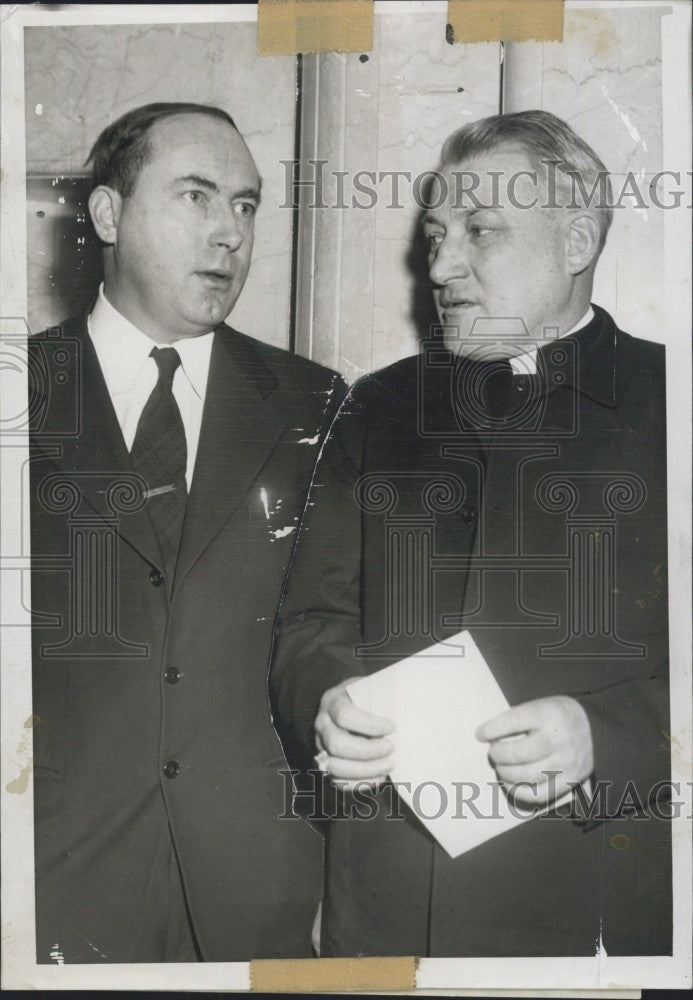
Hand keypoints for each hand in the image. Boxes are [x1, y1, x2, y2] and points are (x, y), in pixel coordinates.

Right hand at [315, 679, 394, 788]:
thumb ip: (385, 696)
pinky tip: (379, 776)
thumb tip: (409, 712)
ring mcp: (321, 745)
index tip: (392, 727)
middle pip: (337, 744)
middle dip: (368, 751)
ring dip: (366, 770)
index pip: (344, 715)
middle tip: (391, 748)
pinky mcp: (327, 763)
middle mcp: (322, 723)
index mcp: (333, 700)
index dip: (369, 724)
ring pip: (335, 767)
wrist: (356, 704)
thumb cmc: (370, 697)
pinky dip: (361, 783)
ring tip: (389, 764)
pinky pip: (338, 781)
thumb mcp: (375, 687)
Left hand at [476, 696, 593, 806]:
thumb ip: (516, 720)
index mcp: (549, 715)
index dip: (492, 729)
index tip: (480, 734)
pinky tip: (510, 782)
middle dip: (498, 754)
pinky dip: (518, 791)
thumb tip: (484, 738)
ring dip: (505, 773)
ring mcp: (566, 762)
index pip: (514, 721)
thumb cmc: (554, 716)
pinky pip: (539, 794)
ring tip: (500, 766)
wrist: (593, 725)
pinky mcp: (569, 780)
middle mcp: (559, 739)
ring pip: (526, 776)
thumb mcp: (539, 706)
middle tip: (493, 752)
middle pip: (519, 753)